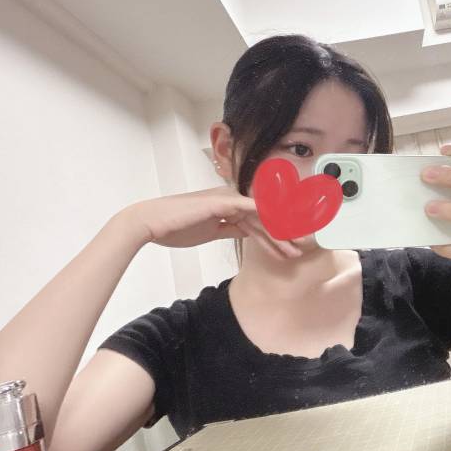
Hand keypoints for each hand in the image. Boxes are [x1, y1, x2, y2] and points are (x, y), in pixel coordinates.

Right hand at [122, 186, 300, 260]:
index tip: (287, 250)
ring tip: (292, 252)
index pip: (257, 221)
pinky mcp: (223, 201)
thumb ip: (228, 229)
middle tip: (298, 252)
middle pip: (263, 218)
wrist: (152, 222)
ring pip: (261, 217)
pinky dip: (268, 221)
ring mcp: (227, 198)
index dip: (273, 236)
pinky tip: (281, 233)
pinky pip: (252, 210)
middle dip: (282, 237)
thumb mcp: (209, 231)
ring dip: (278, 235)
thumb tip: (246, 233)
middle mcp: (231, 198)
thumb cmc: (175, 227)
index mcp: (227, 205)